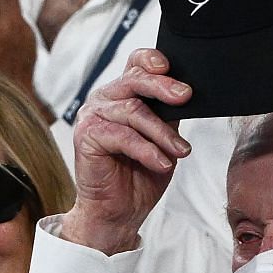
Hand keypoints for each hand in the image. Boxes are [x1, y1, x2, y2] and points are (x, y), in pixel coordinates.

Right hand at [55, 49, 190, 254]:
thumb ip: (168, 116)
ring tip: (180, 151)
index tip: (169, 67)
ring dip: (162, 132)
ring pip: (133, 110)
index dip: (150, 59)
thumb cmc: (139, 175)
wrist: (118, 212)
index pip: (134, 65)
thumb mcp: (162, 139)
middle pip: (135, 81)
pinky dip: (146, 150)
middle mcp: (104, 100)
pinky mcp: (86, 136)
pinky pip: (122, 136)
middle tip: (185, 97)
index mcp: (122, 95)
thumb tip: (186, 96)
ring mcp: (92, 116)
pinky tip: (161, 163)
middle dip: (163, 87)